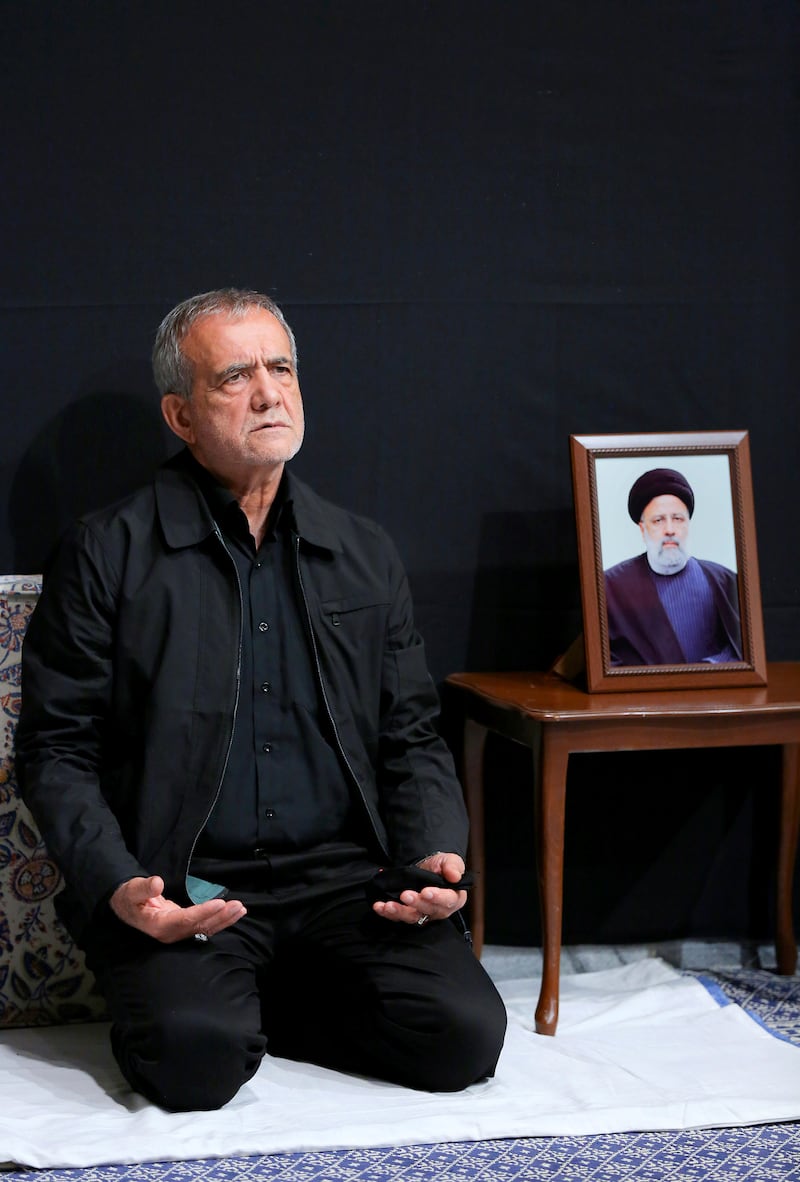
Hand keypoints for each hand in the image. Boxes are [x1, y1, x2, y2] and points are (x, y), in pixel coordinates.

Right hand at [109, 876, 245, 942]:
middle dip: (219, 917)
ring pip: (205, 928)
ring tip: (240, 909)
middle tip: (237, 905)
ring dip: (224, 920)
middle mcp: (171, 932)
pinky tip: (234, 913)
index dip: (203, 913)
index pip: (185, 920)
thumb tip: (157, 883)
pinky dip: (220, 920)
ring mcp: (179, 932)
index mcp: (158, 925)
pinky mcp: (185, 927)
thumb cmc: (130, 897)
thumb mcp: (132, 890)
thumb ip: (143, 888)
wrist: (127, 906)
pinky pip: (205, 926)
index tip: (219, 903)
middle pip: (199, 926)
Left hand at [371, 852, 467, 925]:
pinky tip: (379, 907)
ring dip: (399, 912)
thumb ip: (453, 867)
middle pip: (429, 911)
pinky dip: (387, 913)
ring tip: (388, 905)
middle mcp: (439, 910)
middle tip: (405, 894)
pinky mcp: (408, 914)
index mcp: (454, 898)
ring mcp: (423, 914)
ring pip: (412, 917)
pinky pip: (398, 917)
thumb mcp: (450, 861)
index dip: (437, 898)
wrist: (427, 868)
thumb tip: (455, 876)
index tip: (426, 892)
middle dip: (416, 904)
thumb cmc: (442, 866)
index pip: (448, 901)